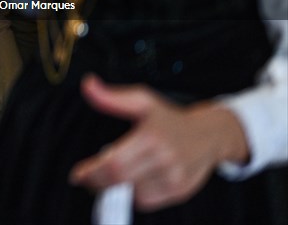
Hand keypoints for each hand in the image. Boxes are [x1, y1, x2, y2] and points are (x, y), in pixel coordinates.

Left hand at [70, 74, 250, 211]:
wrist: (209, 135)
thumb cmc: (170, 118)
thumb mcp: (142, 100)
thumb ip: (111, 97)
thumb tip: (88, 84)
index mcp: (151, 137)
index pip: (114, 163)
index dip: (92, 171)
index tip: (78, 174)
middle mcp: (164, 159)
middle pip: (121, 180)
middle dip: (97, 183)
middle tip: (86, 179)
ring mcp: (174, 178)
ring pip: (133, 194)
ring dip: (113, 191)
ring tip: (104, 181)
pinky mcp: (180, 191)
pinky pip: (148, 202)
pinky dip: (132, 197)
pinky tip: (126, 185)